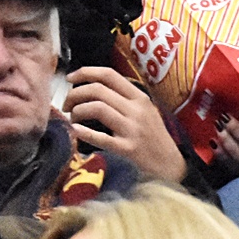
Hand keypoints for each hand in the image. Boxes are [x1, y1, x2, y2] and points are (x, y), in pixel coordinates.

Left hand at [64, 65, 185, 180]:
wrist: (172, 166)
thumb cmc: (154, 137)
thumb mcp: (144, 111)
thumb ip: (123, 97)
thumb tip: (91, 86)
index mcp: (139, 98)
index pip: (109, 75)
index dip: (85, 72)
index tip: (70, 78)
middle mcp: (136, 110)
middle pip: (97, 90)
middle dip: (74, 94)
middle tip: (67, 105)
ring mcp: (133, 130)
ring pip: (97, 108)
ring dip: (77, 111)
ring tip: (73, 118)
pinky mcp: (129, 149)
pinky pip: (102, 137)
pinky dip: (85, 132)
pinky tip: (75, 130)